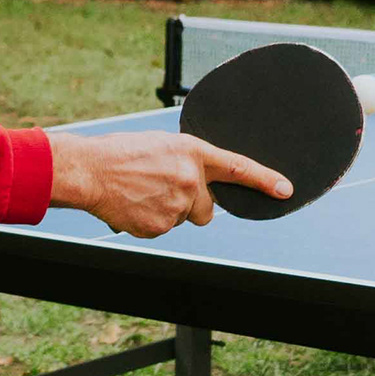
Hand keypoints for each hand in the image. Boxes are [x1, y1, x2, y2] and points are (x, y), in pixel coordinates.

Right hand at [46, 128, 287, 235]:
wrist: (89, 171)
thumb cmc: (119, 154)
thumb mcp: (160, 146)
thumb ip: (185, 162)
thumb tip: (198, 182)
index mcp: (192, 152)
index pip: (238, 168)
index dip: (264, 180)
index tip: (285, 190)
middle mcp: (190, 179)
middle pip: (206, 208)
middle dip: (190, 204)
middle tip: (161, 190)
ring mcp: (177, 205)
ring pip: (182, 218)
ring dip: (165, 211)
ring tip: (139, 193)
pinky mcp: (161, 226)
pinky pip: (162, 229)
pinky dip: (149, 221)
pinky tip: (132, 205)